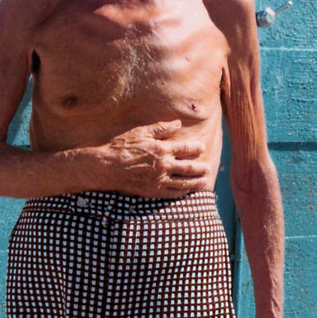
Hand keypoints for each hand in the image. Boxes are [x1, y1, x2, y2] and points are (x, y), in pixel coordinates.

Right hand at [96, 120, 210, 196]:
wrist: (107, 167)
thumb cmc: (122, 147)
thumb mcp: (140, 132)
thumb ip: (161, 129)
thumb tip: (178, 124)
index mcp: (162, 149)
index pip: (185, 148)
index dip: (196, 148)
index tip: (202, 147)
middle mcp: (163, 165)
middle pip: (189, 167)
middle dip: (201, 167)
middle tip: (209, 167)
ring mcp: (159, 180)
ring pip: (184, 182)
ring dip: (197, 181)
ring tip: (205, 180)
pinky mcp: (153, 191)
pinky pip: (173, 193)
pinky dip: (183, 192)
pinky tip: (187, 190)